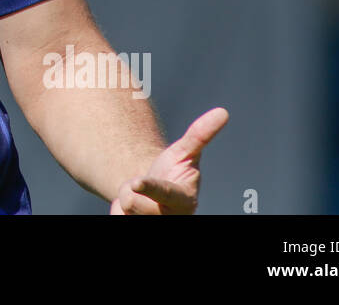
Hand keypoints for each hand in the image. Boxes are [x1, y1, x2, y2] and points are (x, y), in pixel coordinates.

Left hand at [110, 107, 228, 214]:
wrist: (153, 196)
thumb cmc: (172, 171)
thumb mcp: (185, 153)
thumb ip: (200, 135)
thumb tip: (223, 112)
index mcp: (184, 200)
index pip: (164, 192)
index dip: (150, 188)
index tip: (136, 182)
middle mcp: (170, 217)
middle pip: (133, 201)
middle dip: (130, 190)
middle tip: (138, 185)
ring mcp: (152, 224)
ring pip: (123, 206)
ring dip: (125, 196)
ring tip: (139, 197)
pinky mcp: (134, 226)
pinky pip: (115, 215)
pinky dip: (117, 209)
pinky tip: (130, 210)